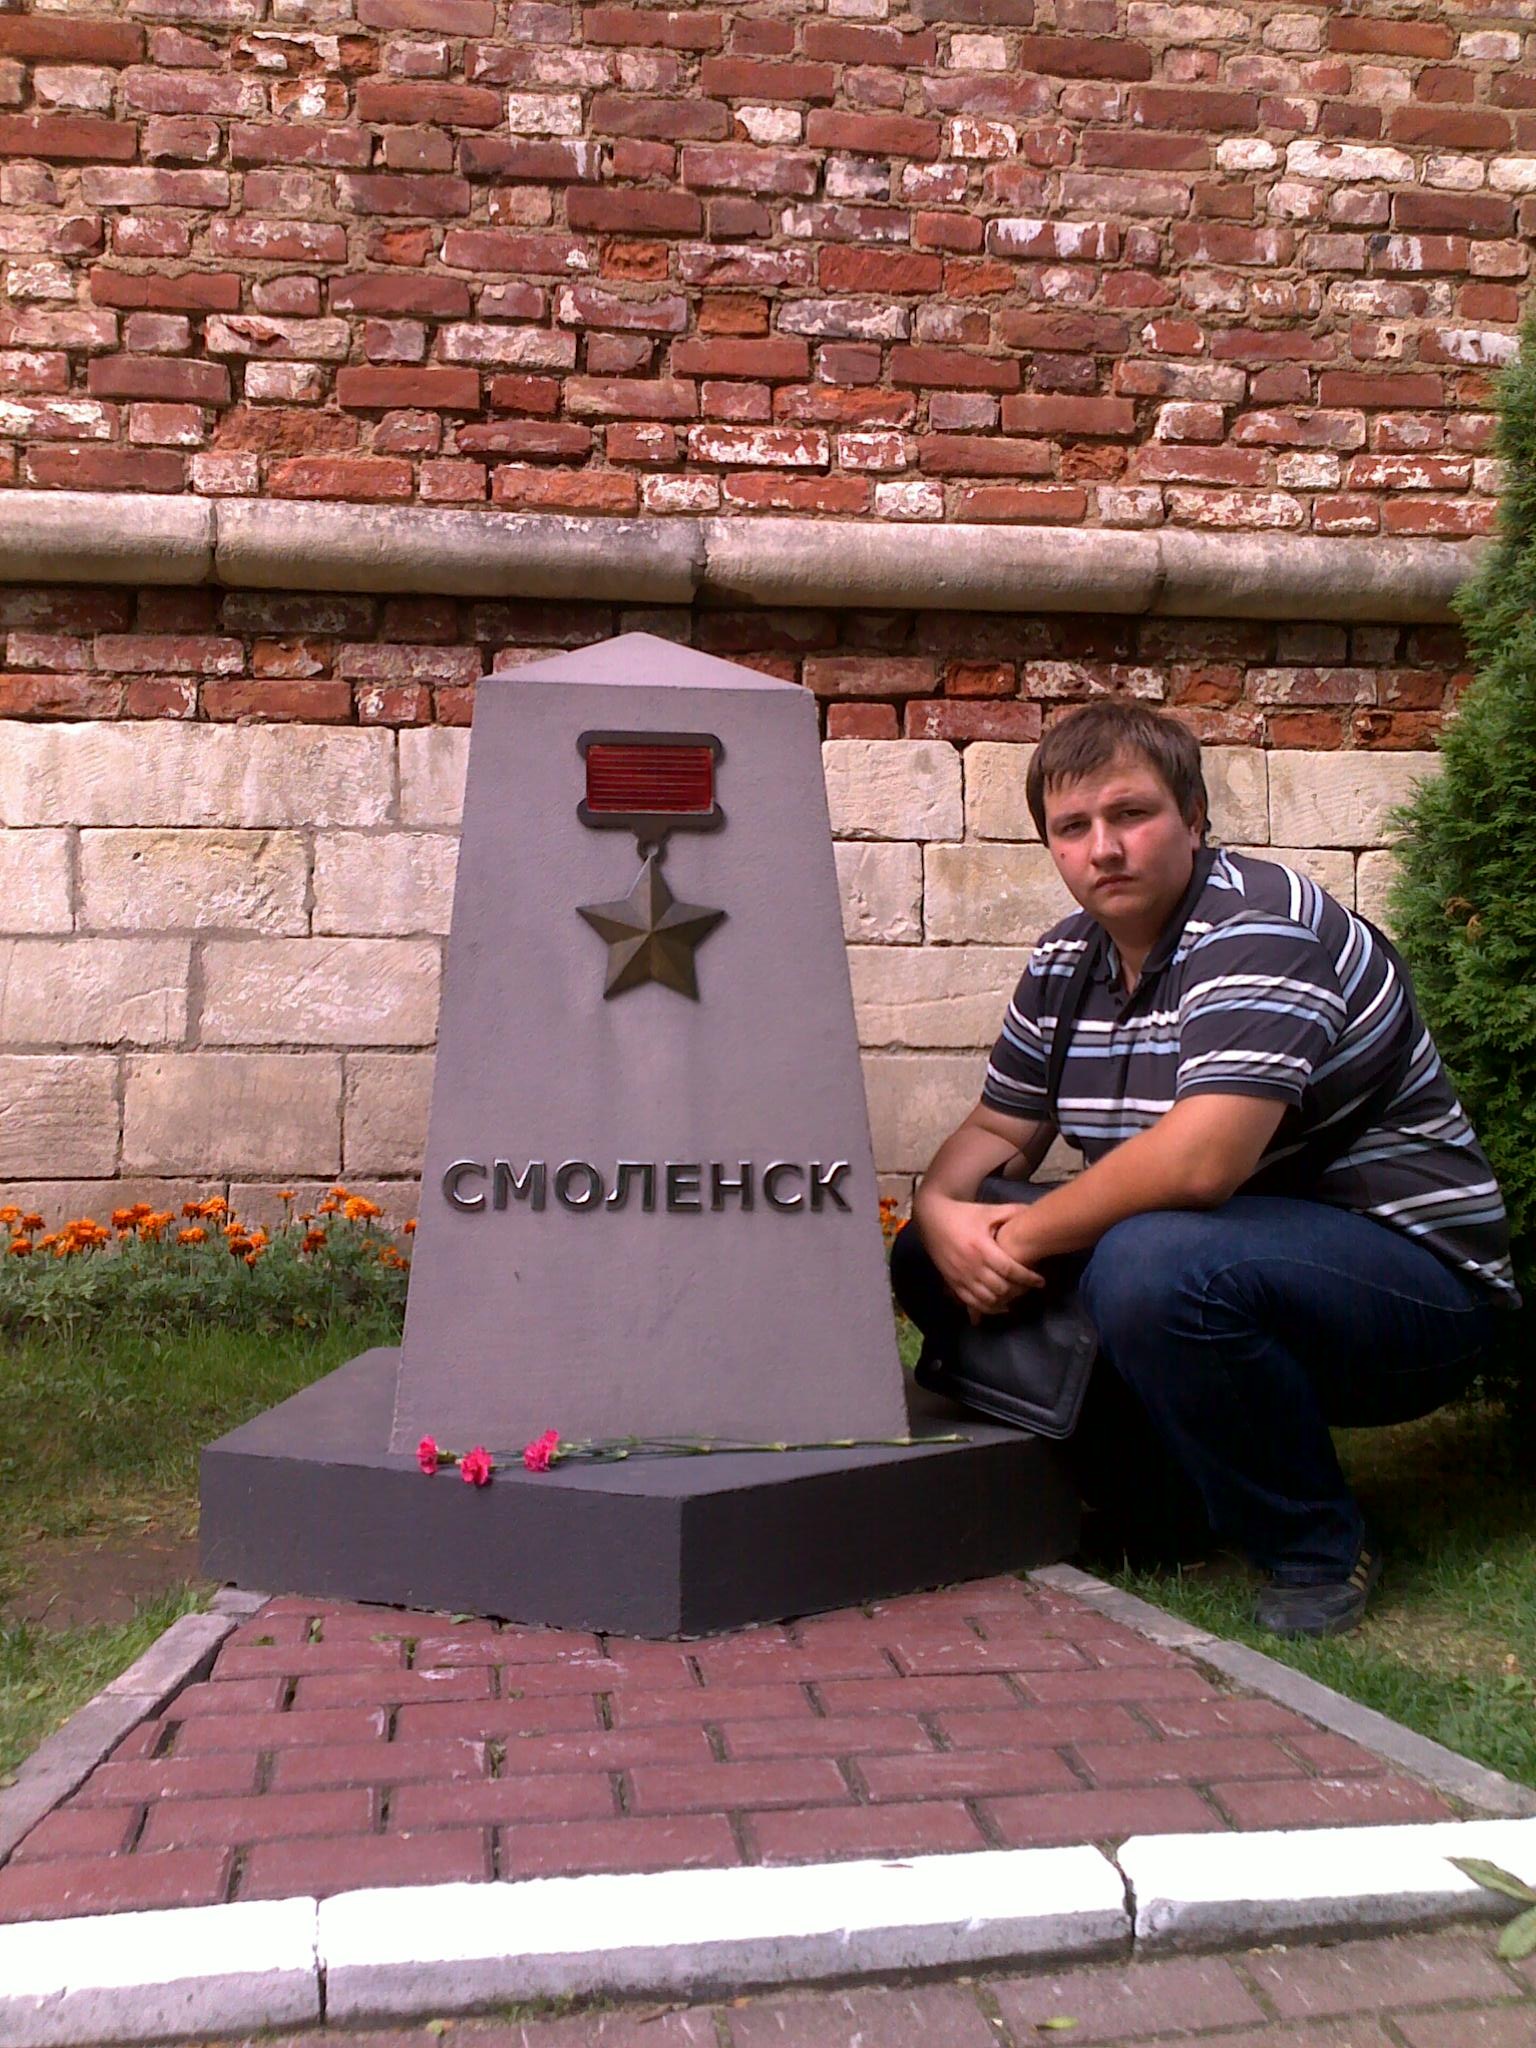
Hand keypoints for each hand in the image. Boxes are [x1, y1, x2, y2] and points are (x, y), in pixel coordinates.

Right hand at [918, 1197, 1045, 1321]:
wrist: (931, 1218)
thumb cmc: (963, 1214)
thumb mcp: (988, 1211)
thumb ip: (1012, 1213)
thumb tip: (1036, 1212)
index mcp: (981, 1247)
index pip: (1010, 1270)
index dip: (1028, 1278)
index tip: (1041, 1281)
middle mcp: (971, 1266)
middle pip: (1001, 1288)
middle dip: (1019, 1291)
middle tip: (1030, 1288)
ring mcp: (960, 1277)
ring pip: (987, 1299)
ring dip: (1005, 1301)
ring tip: (1016, 1296)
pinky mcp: (952, 1283)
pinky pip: (971, 1303)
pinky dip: (988, 1308)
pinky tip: (1000, 1306)